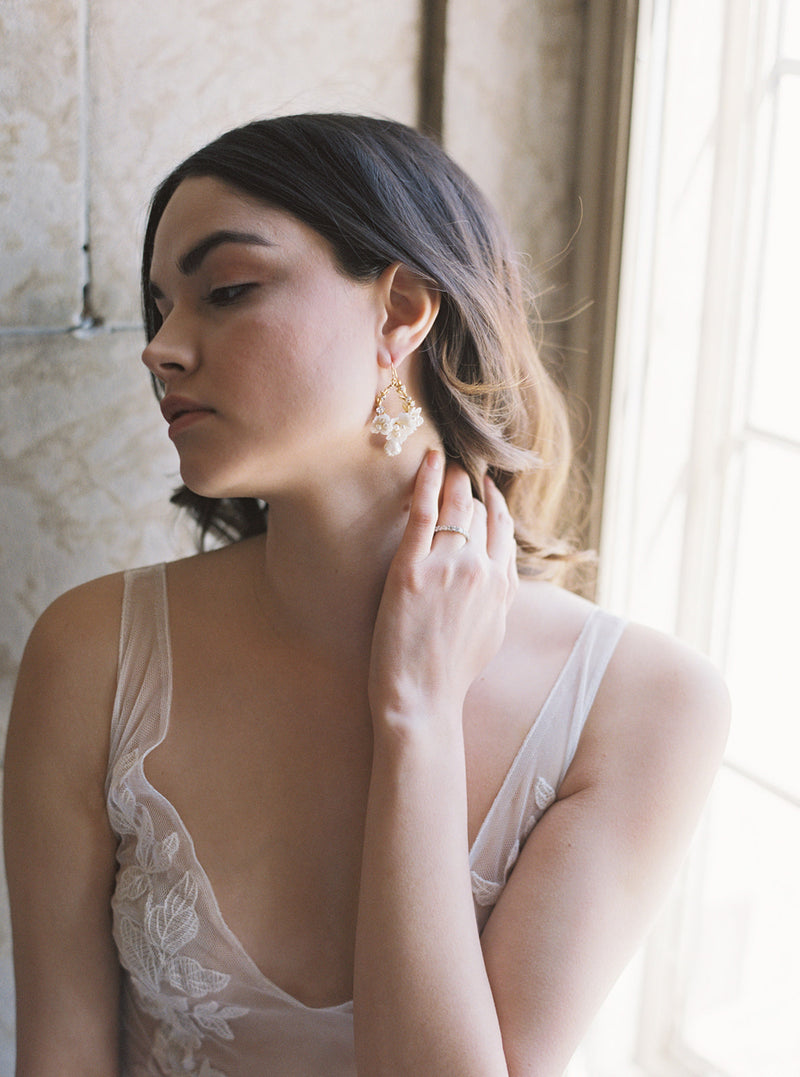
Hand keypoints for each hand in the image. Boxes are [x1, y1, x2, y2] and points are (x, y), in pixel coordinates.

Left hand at [368, 452, 517, 731]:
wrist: (423, 699)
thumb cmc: (450, 673)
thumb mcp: (491, 633)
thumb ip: (499, 597)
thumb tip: (499, 575)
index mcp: (502, 587)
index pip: (503, 529)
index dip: (494, 504)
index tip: (485, 488)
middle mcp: (482, 571)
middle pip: (480, 512)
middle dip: (470, 486)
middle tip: (457, 468)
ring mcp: (448, 568)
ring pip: (455, 506)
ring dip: (451, 479)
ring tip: (441, 462)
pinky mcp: (412, 570)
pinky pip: (423, 512)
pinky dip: (426, 480)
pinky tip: (427, 459)